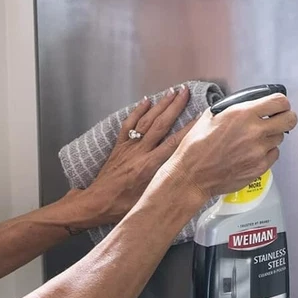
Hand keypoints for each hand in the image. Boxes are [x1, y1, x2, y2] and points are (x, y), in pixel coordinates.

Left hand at [73, 87, 194, 224]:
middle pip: (161, 124)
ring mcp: (129, 147)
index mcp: (150, 166)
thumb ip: (167, 183)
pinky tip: (145, 101)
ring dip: (160, 105)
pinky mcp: (119, 146)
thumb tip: (186, 176)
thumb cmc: (122, 205)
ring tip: (171, 92)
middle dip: (175, 106)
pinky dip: (137, 111)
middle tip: (185, 92)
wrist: (97, 203)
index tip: (200, 117)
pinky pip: (129, 124)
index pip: (174, 143)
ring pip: (147, 121)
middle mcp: (140, 152)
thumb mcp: (150, 197)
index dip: (189, 128)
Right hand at [164, 92, 297, 200]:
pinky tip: (252, 152)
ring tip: (254, 140)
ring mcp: (259, 151)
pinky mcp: (260, 167)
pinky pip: (274, 154)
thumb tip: (250, 104)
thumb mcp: (211, 115)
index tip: (278, 106)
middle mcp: (255, 131)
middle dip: (285, 118)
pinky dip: (266, 152)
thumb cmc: (197, 146)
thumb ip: (235, 108)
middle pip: (290, 119)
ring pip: (280, 138)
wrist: (192, 175)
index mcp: (243, 114)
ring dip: (271, 136)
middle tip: (276, 120)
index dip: (281, 103)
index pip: (280, 102)